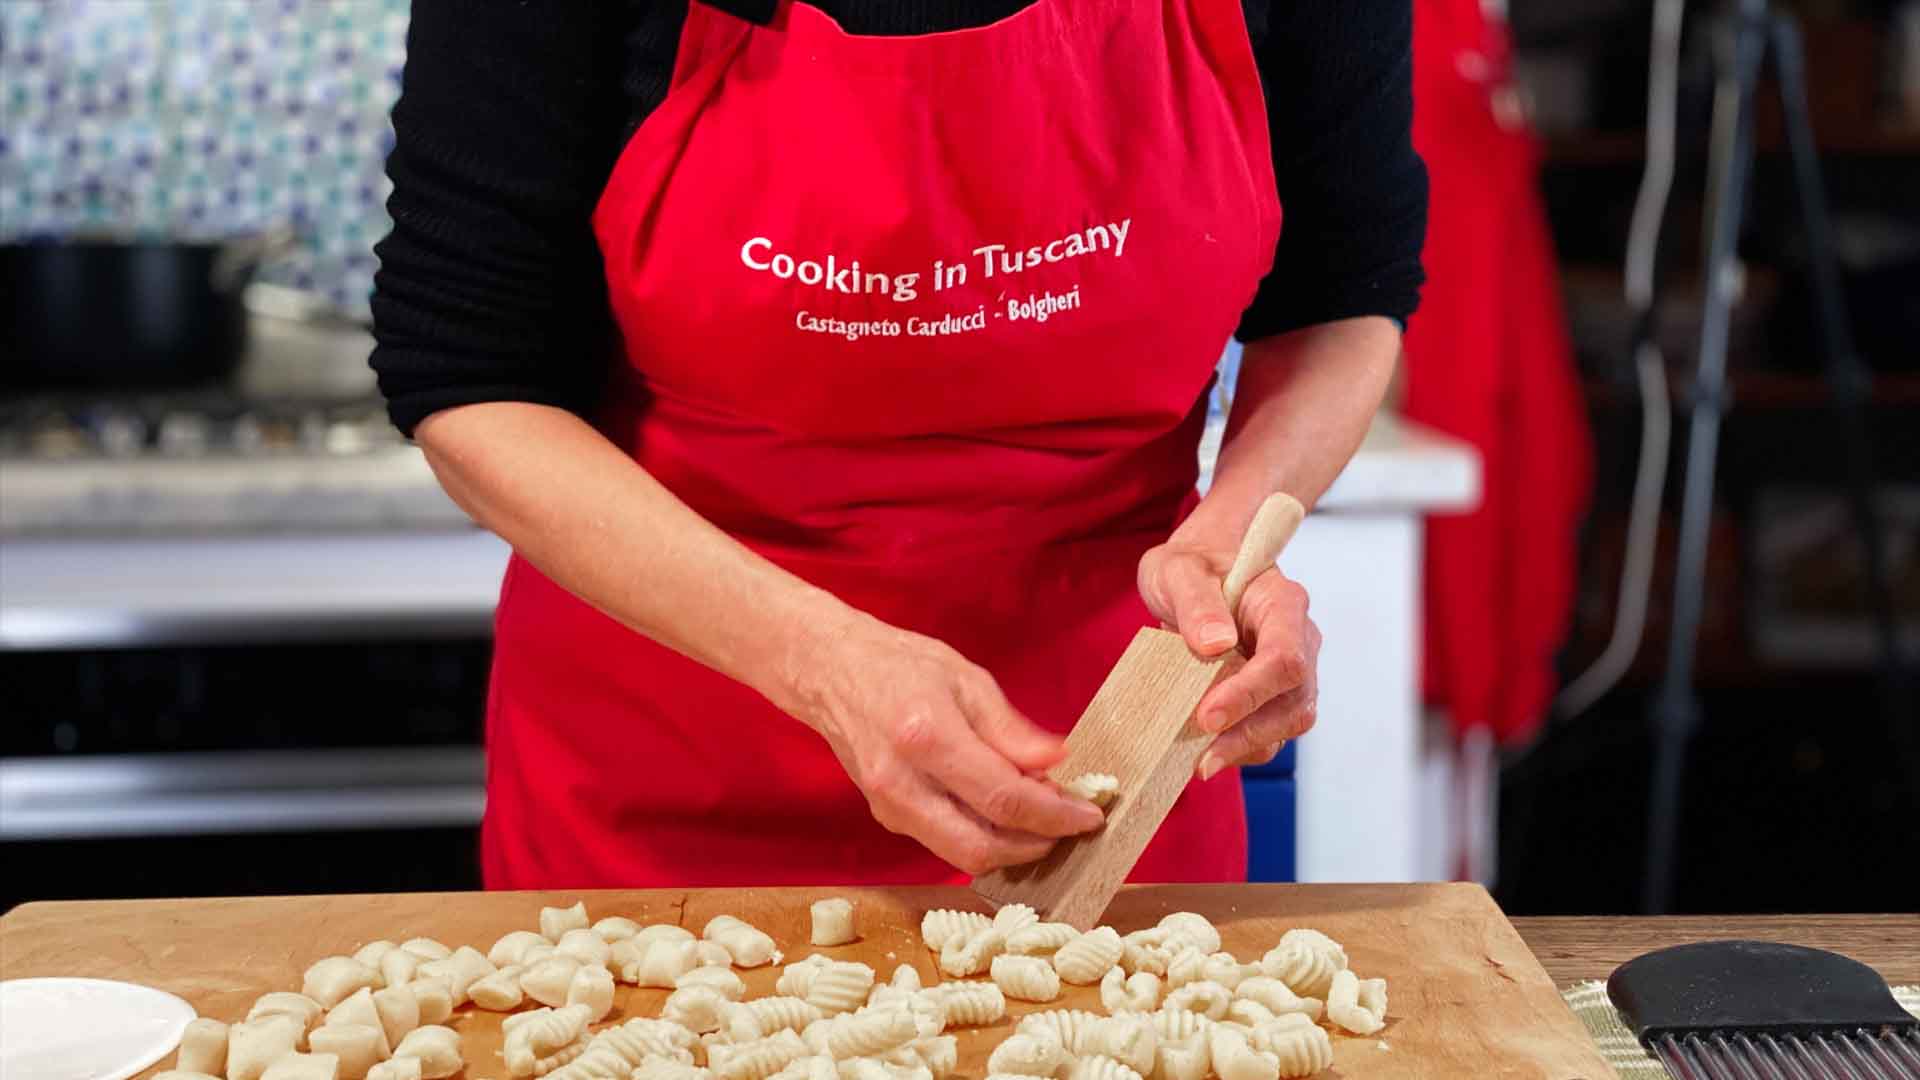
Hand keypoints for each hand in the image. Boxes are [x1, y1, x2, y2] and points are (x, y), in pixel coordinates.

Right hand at [784, 612, 1107, 873]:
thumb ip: (1012, 728)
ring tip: (1043, 826)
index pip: (1003, 797)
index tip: (1090, 816)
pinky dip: (982, 838)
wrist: (830, 672)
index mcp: (927, 736)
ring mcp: (888, 805)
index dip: (1054, 815)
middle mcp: (902, 781)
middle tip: (1069, 829)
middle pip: (981, 846)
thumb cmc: (901, 666)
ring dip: (1011, 851)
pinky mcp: (885, 817)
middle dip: (1036, 847)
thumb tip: (1059, 763)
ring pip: (962, 855)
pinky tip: (1004, 817)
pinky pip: (943, 843)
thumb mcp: (967, 679)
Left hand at [1138, 540, 1321, 779]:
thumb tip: (1215, 643)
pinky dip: (1241, 746)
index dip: (1250, 692)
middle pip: (1294, 700)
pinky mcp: (1274, 693)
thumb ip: (1196, 602)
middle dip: (1249, 733)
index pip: (1284, 657)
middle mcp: (1298, 639)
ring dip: (1247, 746)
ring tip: (1201, 761)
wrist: (1203, 567)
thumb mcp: (1179, 571)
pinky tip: (1206, 752)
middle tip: (1202, 757)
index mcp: (1282, 603)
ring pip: (1288, 722)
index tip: (1207, 715)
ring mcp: (1291, 670)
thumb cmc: (1194, 564)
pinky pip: (1269, 729)